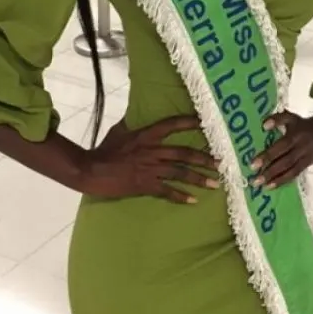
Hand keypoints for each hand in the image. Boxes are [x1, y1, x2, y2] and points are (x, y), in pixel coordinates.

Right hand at [80, 115, 218, 203]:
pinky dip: (181, 196)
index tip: (206, 124)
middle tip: (221, 163)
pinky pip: (168, 191)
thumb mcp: (119, 131)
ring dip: (199, 178)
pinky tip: (193, 200)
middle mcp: (152, 151)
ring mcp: (150, 169)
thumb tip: (138, 113)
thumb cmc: (104, 150)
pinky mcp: (145, 185)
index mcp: (146, 135)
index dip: (190, 123)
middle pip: (184, 153)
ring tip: (215, 183)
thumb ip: (133, 123)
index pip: (172, 125)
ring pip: (180, 173)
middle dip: (204, 158)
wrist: (92, 171)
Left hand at [250, 111, 312, 189]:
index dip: (268, 155)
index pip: (281, 146)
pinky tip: (272, 186)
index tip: (253, 164)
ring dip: (276, 179)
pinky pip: (295, 174)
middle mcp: (301, 148)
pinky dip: (283, 181)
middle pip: (285, 161)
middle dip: (270, 171)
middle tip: (255, 180)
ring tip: (262, 186)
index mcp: (295, 135)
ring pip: (291, 170)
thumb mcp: (291, 117)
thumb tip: (263, 125)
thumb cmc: (302, 125)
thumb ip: (277, 119)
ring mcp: (305, 158)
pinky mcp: (307, 165)